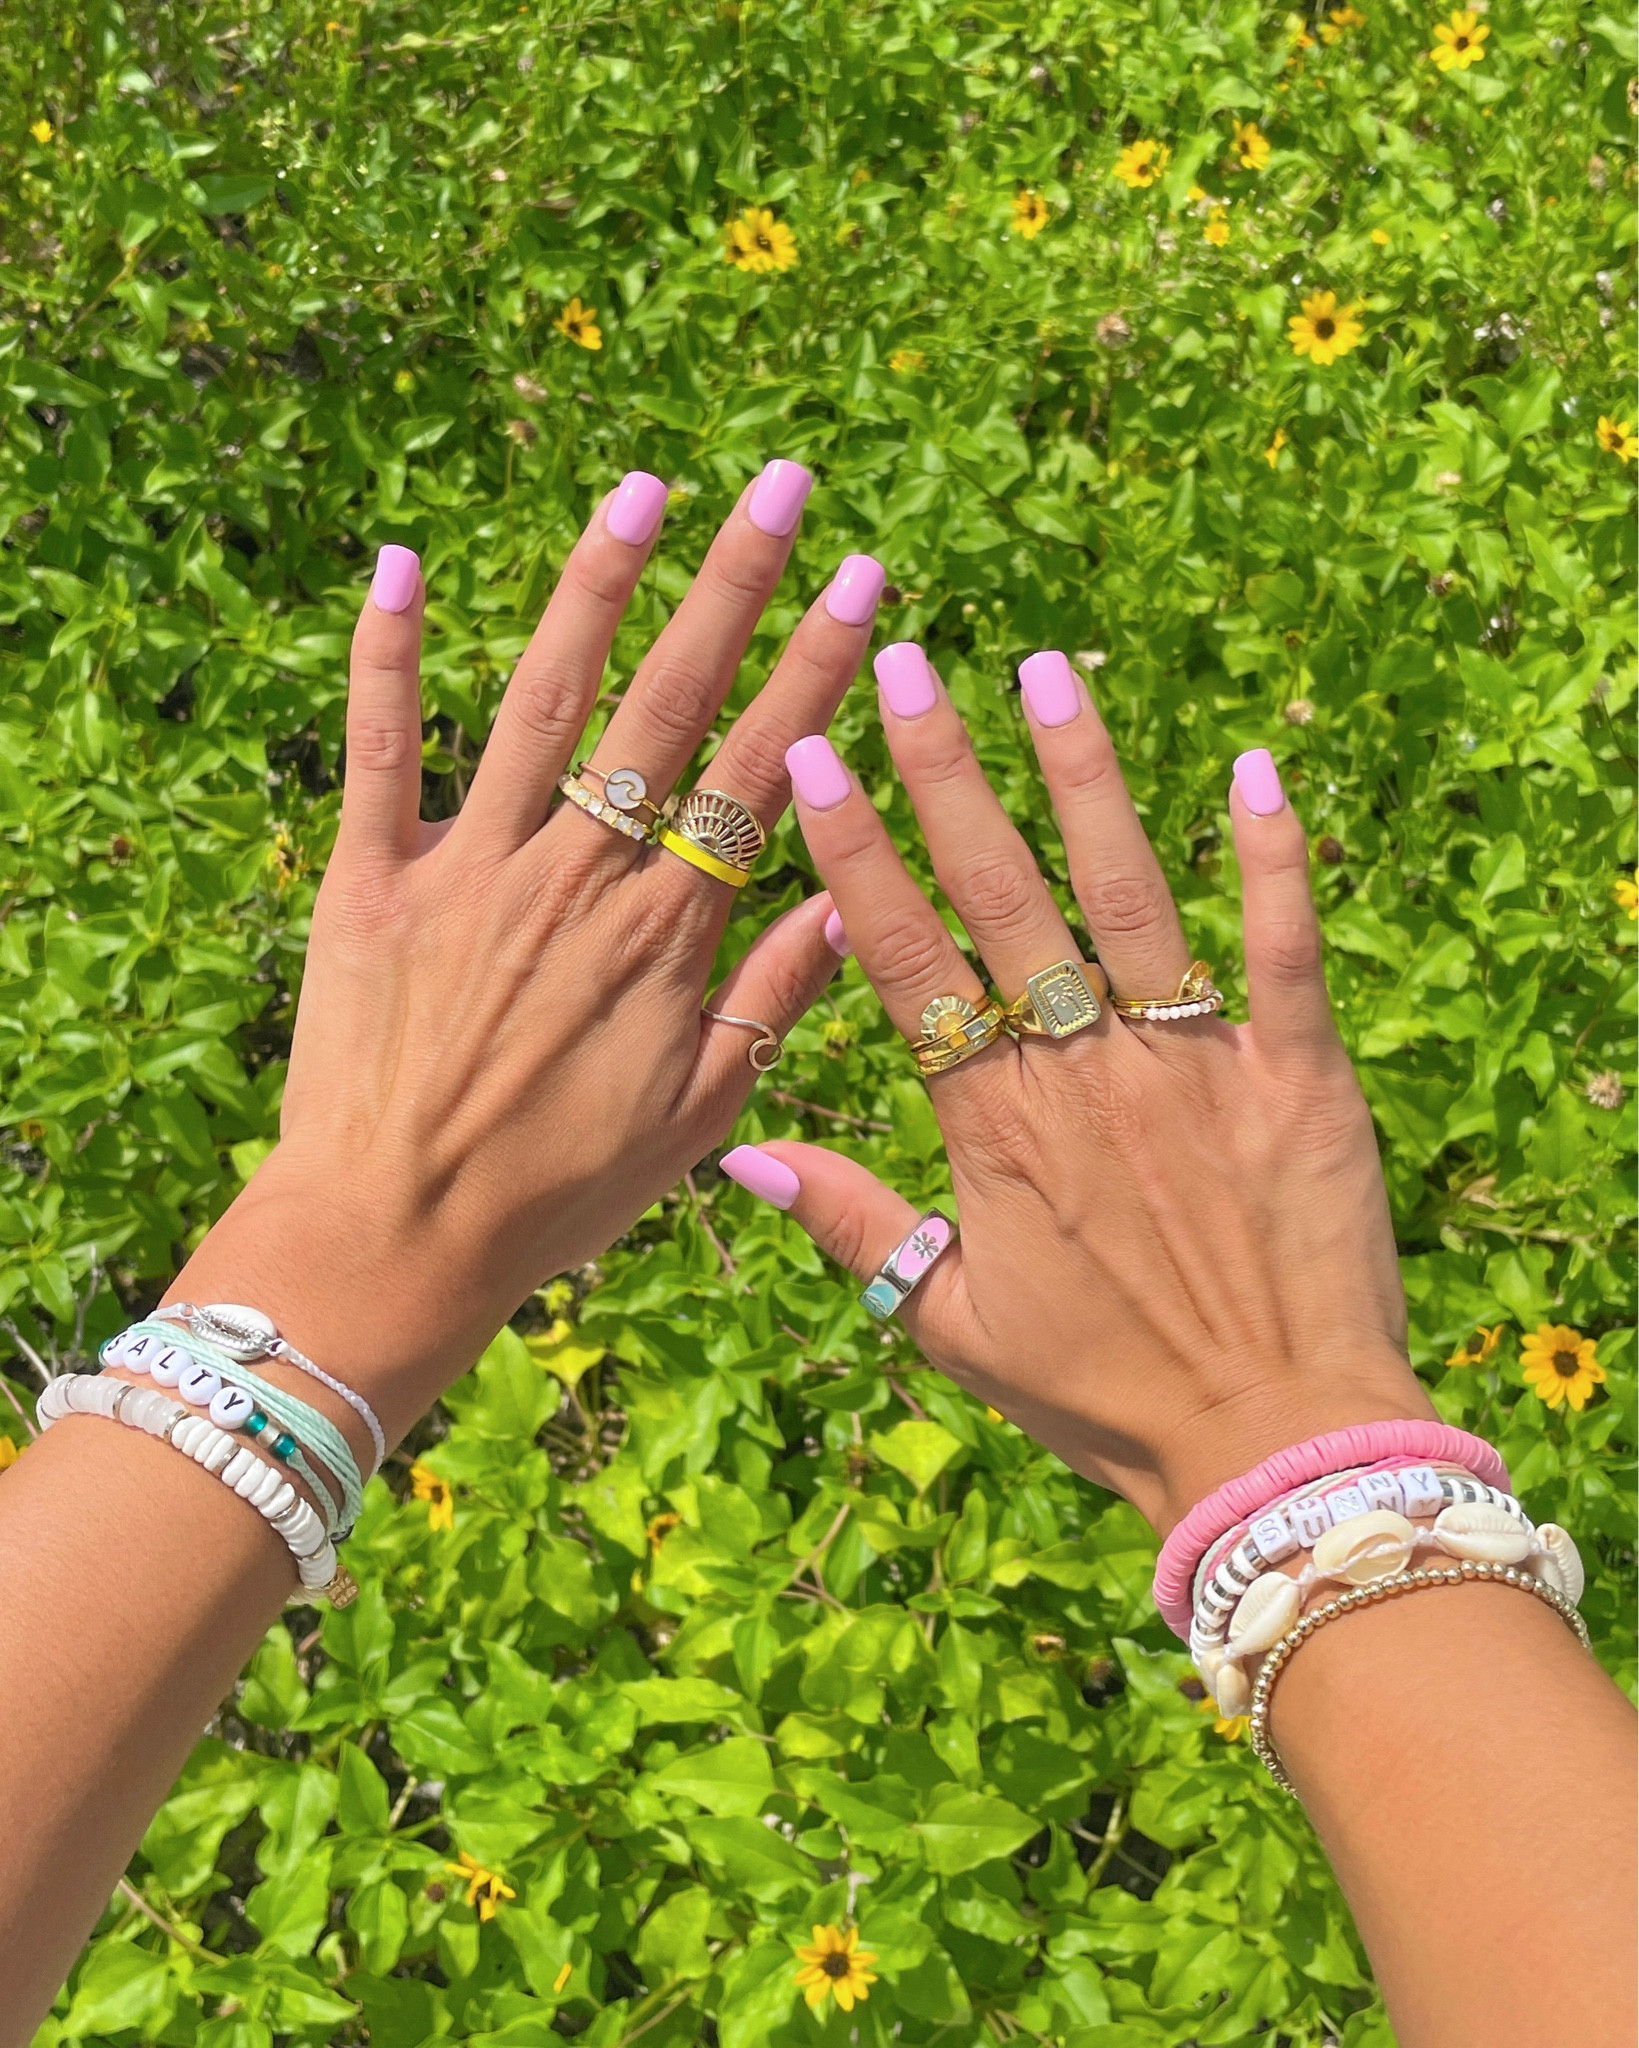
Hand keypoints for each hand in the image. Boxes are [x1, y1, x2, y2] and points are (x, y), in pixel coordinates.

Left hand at [174, 463, 876, 1442]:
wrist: (392, 1237)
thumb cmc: (554, 1194)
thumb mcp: (696, 1118)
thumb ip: (771, 1002)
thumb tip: (851, 902)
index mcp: (663, 934)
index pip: (759, 771)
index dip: (819, 671)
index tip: (867, 583)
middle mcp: (576, 876)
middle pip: (669, 705)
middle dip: (735, 587)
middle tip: (784, 487)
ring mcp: (469, 867)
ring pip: (544, 700)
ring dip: (596, 587)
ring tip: (645, 488)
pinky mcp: (369, 878)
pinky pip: (377, 750)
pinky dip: (386, 654)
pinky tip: (400, 561)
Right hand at [722, 646, 1433, 1533]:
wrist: (1270, 1445)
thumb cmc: (1103, 1392)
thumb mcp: (952, 1323)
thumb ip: (852, 1225)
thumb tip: (743, 1153)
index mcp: (994, 1124)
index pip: (905, 959)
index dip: (856, 851)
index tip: (819, 757)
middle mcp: (1084, 1072)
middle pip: (1001, 896)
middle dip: (945, 771)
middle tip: (908, 665)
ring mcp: (1195, 1064)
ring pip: (1128, 893)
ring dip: (1084, 777)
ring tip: (1046, 672)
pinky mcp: (1299, 1075)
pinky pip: (1285, 948)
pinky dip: (1274, 859)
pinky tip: (1255, 767)